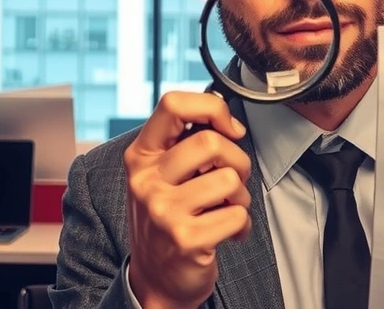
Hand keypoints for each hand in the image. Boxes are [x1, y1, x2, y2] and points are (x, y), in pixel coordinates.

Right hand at [123, 91, 252, 308]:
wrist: (155, 280)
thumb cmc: (168, 219)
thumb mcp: (164, 175)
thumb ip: (186, 144)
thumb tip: (230, 122)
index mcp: (142, 156)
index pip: (173, 104)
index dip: (212, 108)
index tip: (229, 129)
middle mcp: (146, 180)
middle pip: (210, 142)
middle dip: (238, 160)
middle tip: (232, 180)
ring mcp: (162, 211)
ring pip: (230, 179)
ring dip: (241, 196)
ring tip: (225, 209)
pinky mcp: (184, 238)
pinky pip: (237, 215)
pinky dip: (241, 225)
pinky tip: (225, 232)